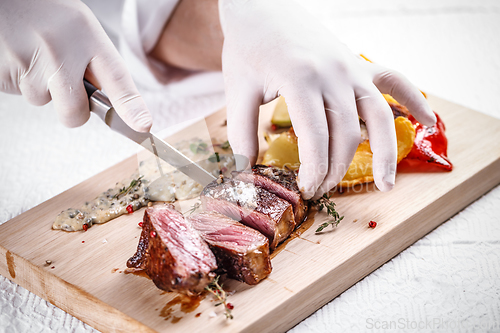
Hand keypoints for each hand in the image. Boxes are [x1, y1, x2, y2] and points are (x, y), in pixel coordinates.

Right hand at [0, 0, 151, 131]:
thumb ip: (96, 63)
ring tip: (32, 53)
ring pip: (42, 100)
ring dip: (40, 86)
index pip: (117, 78)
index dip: (131, 106)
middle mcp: (60, 47)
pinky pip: (17, 91)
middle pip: (75, 111)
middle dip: (73, 111)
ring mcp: (28, 59)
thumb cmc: (45, 13)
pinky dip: (17, 79)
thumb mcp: (79, 28)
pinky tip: (17, 55)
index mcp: (86, 33)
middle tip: (65, 85)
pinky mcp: (2, 70)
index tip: (143, 126)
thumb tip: (110, 104)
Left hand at [219, 0, 435, 198]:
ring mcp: (351, 67)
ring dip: (385, 153)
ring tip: (386, 185)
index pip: (316, 138)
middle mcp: (334, 74)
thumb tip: (245, 170)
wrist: (263, 7)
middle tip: (320, 190)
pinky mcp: (357, 63)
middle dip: (335, 169)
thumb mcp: (237, 89)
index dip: (313, 170)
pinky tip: (428, 120)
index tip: (306, 188)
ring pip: (378, 115)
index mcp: (301, 80)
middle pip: (346, 134)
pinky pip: (393, 80)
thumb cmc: (249, 47)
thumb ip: (242, 131)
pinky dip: (414, 99)